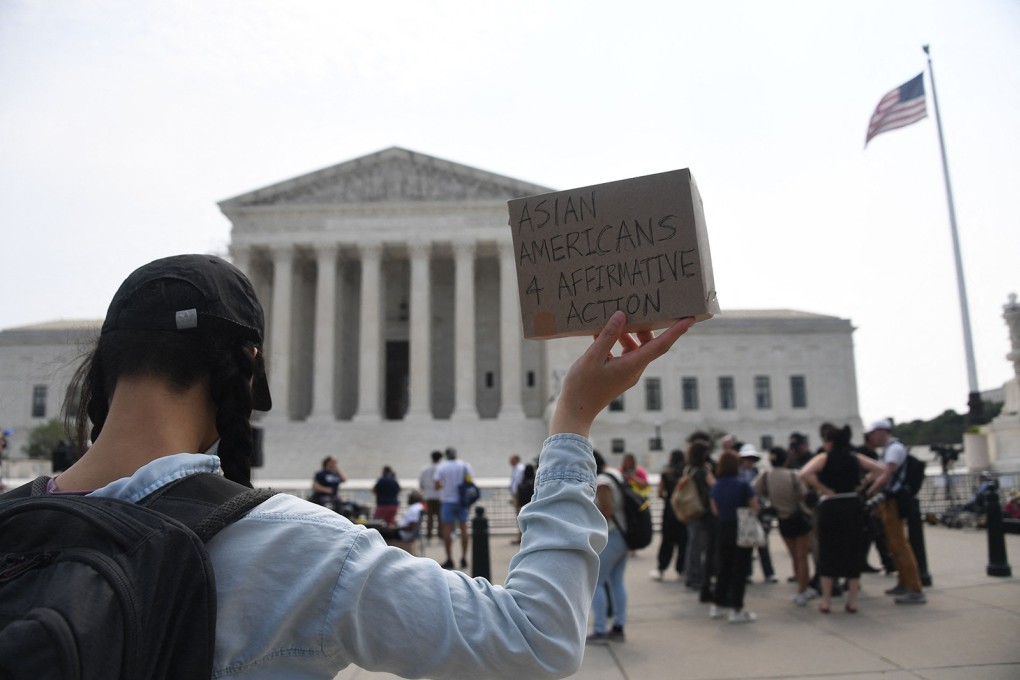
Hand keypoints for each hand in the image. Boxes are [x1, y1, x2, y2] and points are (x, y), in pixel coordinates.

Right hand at [550, 311, 695, 437]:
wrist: (576, 411)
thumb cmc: (582, 385)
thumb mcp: (592, 357)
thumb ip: (607, 335)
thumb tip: (621, 315)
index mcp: (632, 365)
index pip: (660, 345)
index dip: (676, 331)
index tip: (691, 318)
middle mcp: (634, 370)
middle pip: (649, 344)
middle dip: (645, 327)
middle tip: (639, 310)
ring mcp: (627, 374)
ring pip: (635, 349)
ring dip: (627, 335)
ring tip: (612, 322)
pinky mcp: (618, 375)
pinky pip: (624, 355)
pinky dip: (616, 343)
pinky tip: (600, 336)